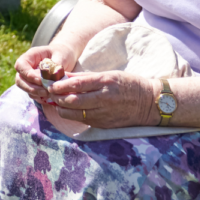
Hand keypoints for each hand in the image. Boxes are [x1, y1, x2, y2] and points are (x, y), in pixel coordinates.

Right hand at [13, 44, 77, 105]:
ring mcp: (29, 77)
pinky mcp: (35, 86)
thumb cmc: (62, 53)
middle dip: (31, 87)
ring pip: (25, 88)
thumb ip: (54, 65)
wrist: (65, 57)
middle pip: (20, 79)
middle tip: (45, 91)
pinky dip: (40, 97)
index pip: (21, 65)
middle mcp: (27, 67)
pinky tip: (50, 98)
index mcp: (30, 56)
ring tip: (50, 94)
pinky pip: (33, 94)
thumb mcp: (60, 55)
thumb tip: (49, 76)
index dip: (28, 75)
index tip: (41, 81)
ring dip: (36, 93)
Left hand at [47, 70, 161, 129]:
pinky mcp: (105, 124)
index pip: (77, 84)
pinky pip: (84, 120)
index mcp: (105, 82)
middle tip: (51, 94)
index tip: (50, 85)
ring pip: (75, 114)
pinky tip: (70, 111)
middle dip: (58, 98)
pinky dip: (74, 115)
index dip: (60, 86)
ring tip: (58, 103)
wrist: (149, 103)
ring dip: (63, 109)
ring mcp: (104, 113)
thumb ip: (86, 77)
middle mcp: (104, 98)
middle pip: (73, 101)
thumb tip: (65, 76)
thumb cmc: (128, 84)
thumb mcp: (109, 75)